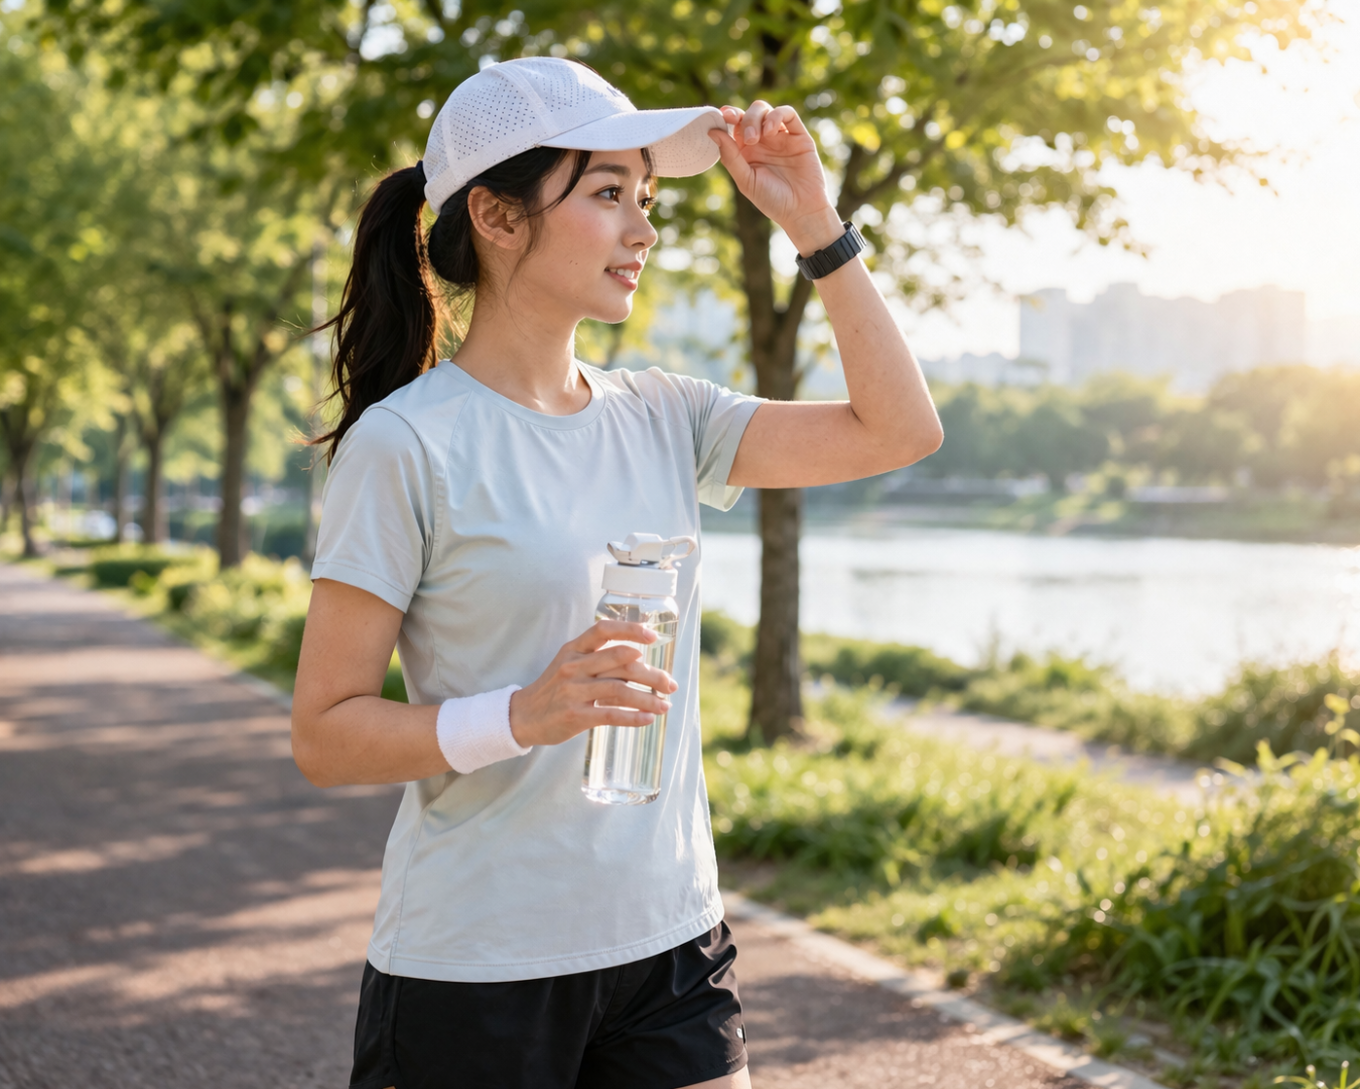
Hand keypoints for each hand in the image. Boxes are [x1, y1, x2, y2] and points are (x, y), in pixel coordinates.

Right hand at [508, 620, 677, 747]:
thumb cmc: (554, 689)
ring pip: (621, 690)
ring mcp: (573, 691)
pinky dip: (633, 717)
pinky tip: (648, 719)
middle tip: (670, 685)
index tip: (652, 637)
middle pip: (622, 663)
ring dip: (648, 698)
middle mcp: (574, 666)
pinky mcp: (575, 715)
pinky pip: (611, 714)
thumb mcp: (569, 664)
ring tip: (665, 705)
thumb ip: (598, 659)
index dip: (630, 630)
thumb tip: (639, 661)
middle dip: (652, 674)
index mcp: (574, 649)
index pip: (603, 630)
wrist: (523, 716)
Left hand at [708, 101, 843, 253]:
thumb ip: (730, 156)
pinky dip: (776, 115)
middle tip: (747, 139)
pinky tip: (771, 131)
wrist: (801, 210)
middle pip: (749, 114)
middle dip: (744, 120)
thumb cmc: (772, 200)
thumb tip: (712, 131)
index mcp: (746, 151)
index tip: (722, 116)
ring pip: (765, 110)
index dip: (727, 116)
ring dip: (757, 118)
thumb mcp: (746, 180)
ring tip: (757, 137)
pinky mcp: (798, 135)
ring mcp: (780, 136)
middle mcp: (762, 141)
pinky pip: (788, 114)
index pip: (734, 125)